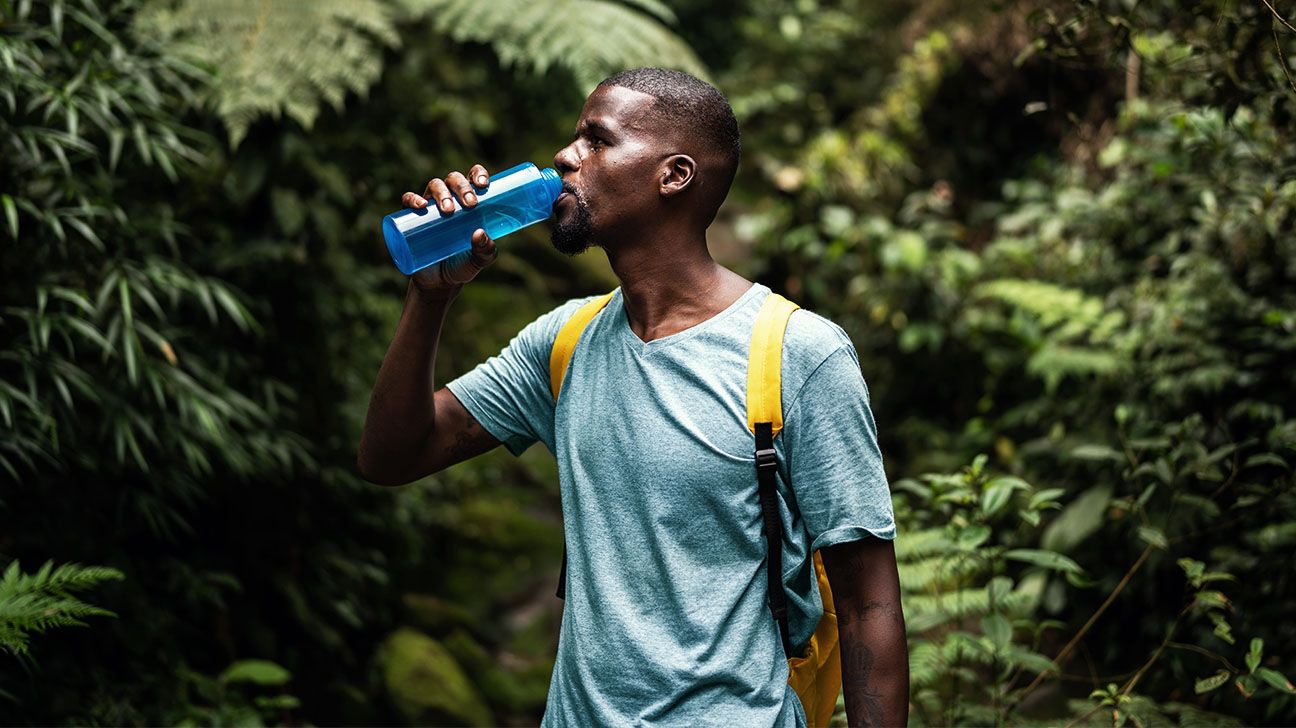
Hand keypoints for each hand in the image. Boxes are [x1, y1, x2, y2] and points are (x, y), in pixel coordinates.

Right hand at [401, 164, 495, 295]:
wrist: (439, 282)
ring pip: (434, 185)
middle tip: (471, 204)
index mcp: (468, 202)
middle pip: (454, 179)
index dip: (478, 173)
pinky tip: (421, 205)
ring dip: (441, 192)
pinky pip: (408, 201)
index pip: (473, 178)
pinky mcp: (412, 219)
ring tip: (448, 209)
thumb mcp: (479, 260)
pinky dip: (413, 199)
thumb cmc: (462, 265)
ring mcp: (430, 207)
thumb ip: (486, 251)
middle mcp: (449, 199)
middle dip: (462, 187)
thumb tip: (480, 233)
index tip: (483, 184)